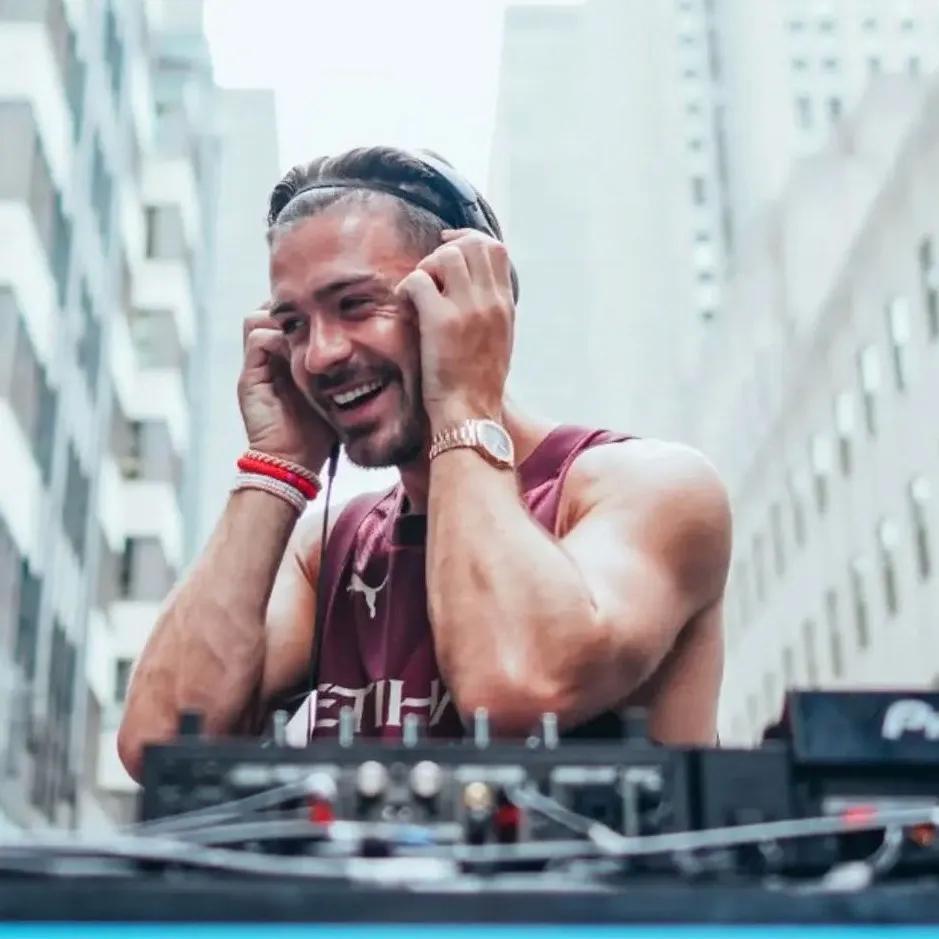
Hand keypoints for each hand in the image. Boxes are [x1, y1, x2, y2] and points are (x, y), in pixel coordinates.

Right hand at [238, 309, 336, 472]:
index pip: (289, 317)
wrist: (296, 460)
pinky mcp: (250, 376)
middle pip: (271, 312)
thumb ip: (347, 370)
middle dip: (295, 309)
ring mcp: (258, 365)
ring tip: (311, 329)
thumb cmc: (323, 430)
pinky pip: (257, 338)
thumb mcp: (340, 392)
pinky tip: (303, 348)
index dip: (307, 311)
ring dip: (285, 319)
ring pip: (258, 318)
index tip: (333, 311)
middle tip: (321, 313)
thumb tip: (375, 346)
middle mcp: (270, 358)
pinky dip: (279, 337)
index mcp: (288, 358)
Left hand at [395, 229, 513, 428]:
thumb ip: (490, 311)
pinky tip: (404, 304)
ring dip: (426, 267)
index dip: (469, 240)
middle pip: (474, 244)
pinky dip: (406, 287)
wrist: (470, 414)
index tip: (449, 248)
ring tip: (418, 292)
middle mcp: (491, 302)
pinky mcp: (441, 321)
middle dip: (446, 248)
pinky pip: (418, 280)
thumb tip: (473, 289)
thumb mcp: (498, 342)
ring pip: (447, 256)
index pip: (496, 250)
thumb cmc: (477, 386)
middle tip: (428, 268)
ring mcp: (468, 309)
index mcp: (505, 306)